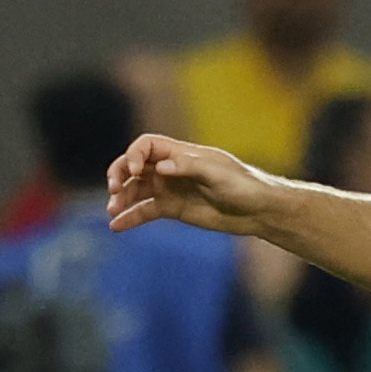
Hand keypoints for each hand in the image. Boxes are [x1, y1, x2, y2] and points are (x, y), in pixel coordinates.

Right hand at [108, 134, 277, 236]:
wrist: (258, 211)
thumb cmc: (243, 185)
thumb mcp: (218, 173)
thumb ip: (189, 167)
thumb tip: (160, 168)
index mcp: (180, 153)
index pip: (146, 146)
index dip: (134, 154)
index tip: (135, 170)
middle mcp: (170, 168)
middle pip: (134, 166)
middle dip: (119, 174)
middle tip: (113, 189)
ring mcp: (170, 188)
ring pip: (136, 190)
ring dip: (121, 198)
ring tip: (112, 210)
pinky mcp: (173, 209)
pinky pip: (145, 211)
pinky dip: (130, 217)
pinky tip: (116, 226)